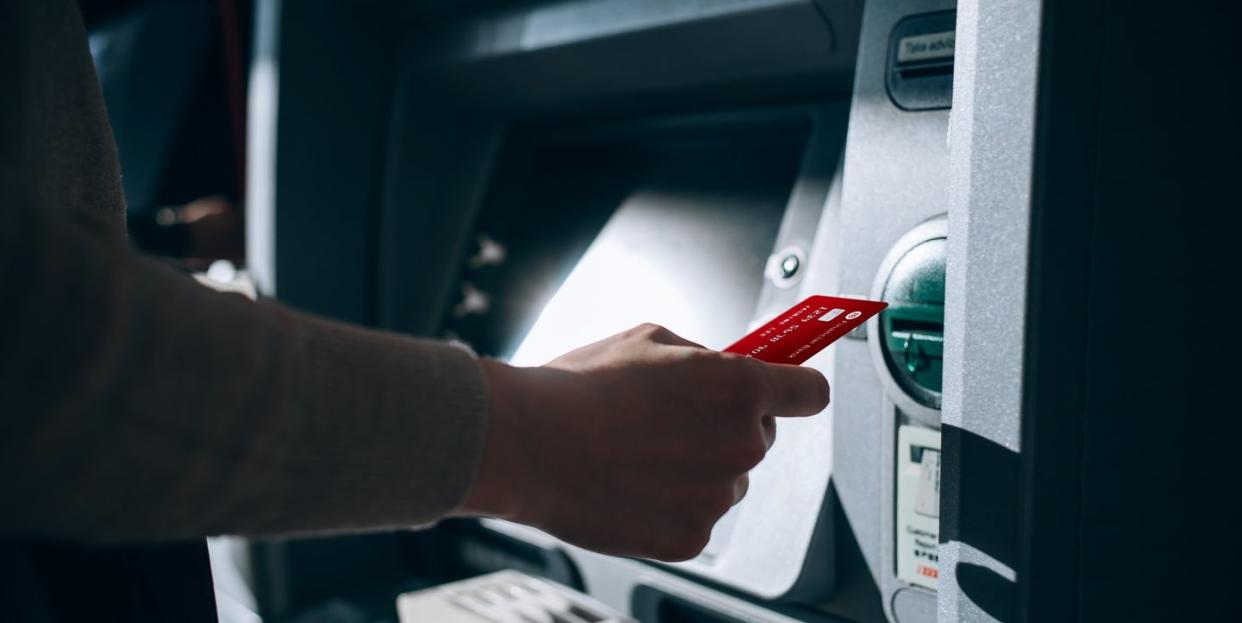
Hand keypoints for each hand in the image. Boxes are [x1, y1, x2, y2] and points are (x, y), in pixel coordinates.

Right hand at [458, 323, 828, 560]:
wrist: (528, 444)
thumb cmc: (582, 387)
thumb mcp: (650, 339)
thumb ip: (704, 357)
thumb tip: (724, 366)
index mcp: (739, 388)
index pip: (810, 393)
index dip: (797, 390)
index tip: (791, 392)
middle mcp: (741, 445)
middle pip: (761, 437)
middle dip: (729, 427)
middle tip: (677, 420)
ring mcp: (717, 496)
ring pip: (727, 480)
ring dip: (700, 469)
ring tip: (642, 453)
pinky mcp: (690, 537)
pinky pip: (696, 516)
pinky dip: (672, 505)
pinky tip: (632, 484)